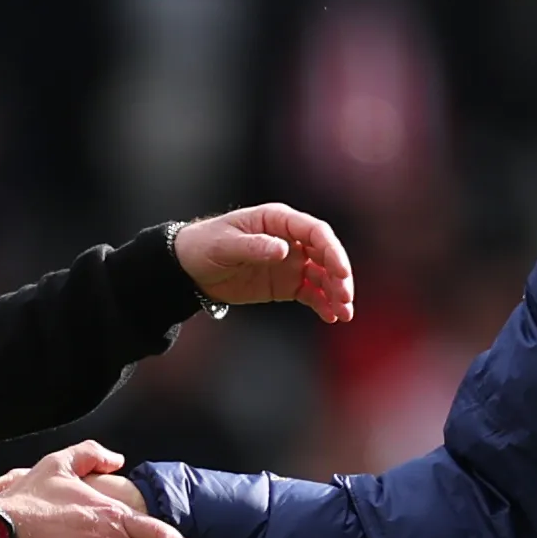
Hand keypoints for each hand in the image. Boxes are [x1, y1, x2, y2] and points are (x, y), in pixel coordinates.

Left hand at [175, 204, 356, 322]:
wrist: (190, 268)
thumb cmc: (205, 245)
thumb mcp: (226, 244)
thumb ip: (255, 246)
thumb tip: (284, 249)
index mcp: (278, 220)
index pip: (315, 232)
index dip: (332, 251)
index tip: (340, 272)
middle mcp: (290, 240)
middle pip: (326, 254)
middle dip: (340, 275)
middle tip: (346, 298)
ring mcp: (291, 262)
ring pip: (323, 276)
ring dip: (336, 293)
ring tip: (343, 313)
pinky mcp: (287, 284)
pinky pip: (311, 293)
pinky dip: (323, 304)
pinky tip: (331, 316)